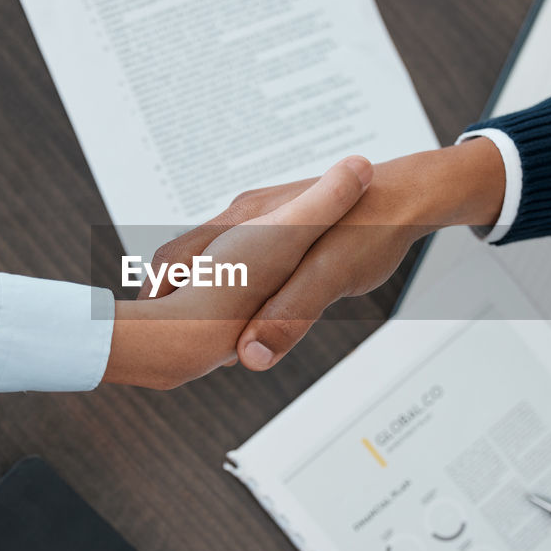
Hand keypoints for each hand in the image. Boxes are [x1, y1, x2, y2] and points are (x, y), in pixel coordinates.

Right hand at [102, 156, 372, 388]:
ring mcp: (258, 220)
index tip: (136, 338)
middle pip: (179, 260)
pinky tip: (240, 310)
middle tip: (152, 338)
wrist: (414, 192)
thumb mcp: (331, 277)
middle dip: (163, 300)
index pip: (174, 262)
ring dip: (194, 292)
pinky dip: (225, 284)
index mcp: (245, 224)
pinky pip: (235, 257)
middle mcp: (243, 216)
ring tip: (187, 334)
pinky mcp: (278, 228)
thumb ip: (290, 314)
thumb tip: (251, 358)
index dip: (153, 302)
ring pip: (206, 258)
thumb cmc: (374, 230)